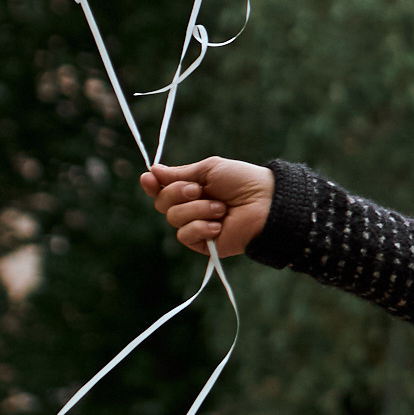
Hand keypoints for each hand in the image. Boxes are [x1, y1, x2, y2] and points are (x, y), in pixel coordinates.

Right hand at [141, 157, 275, 257]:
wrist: (265, 202)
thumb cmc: (242, 181)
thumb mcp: (209, 170)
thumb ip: (180, 173)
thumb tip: (153, 171)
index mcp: (192, 189)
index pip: (162, 190)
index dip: (152, 185)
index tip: (148, 178)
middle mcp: (192, 208)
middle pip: (162, 204)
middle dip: (178, 193)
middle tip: (199, 189)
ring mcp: (197, 226)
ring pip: (173, 218)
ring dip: (197, 209)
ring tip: (221, 208)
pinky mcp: (204, 244)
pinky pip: (185, 235)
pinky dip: (200, 227)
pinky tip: (218, 225)